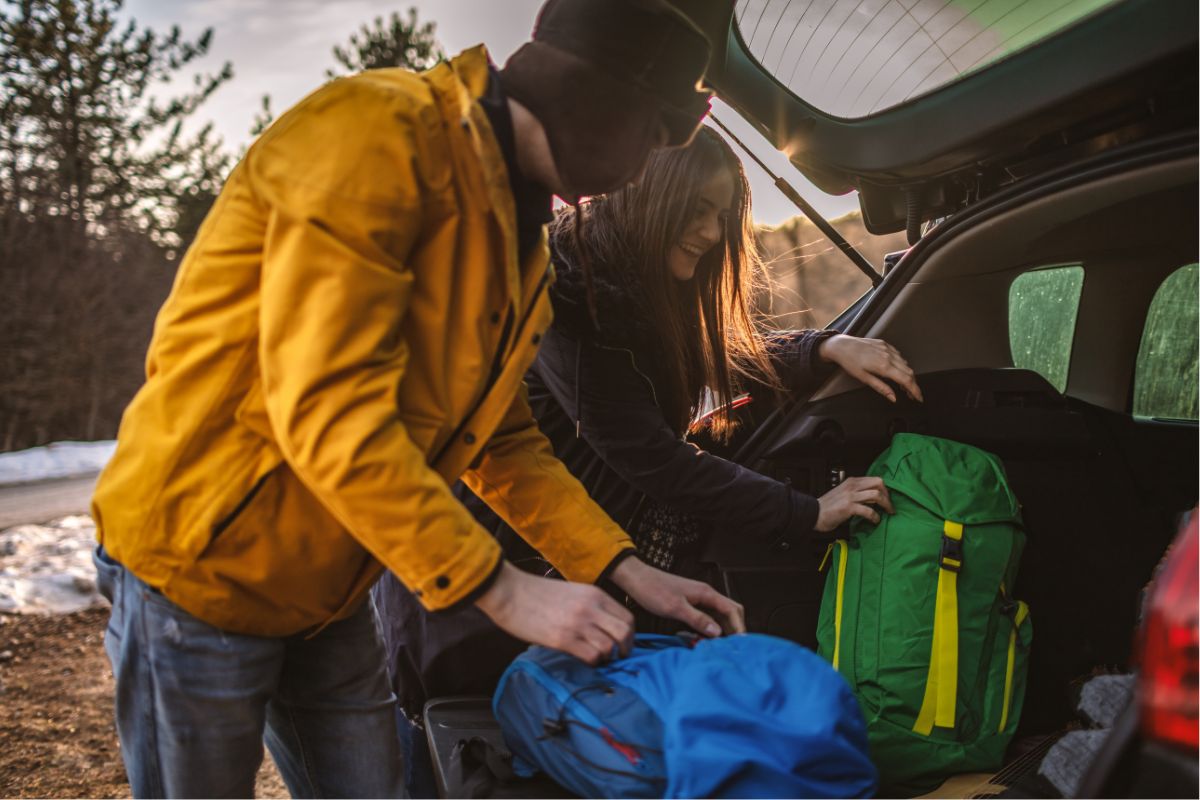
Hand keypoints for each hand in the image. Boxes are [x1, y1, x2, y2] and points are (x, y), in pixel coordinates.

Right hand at [475, 561, 634, 664]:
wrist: (509, 591)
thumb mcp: (571, 592)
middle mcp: (591, 608)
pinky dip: (592, 663)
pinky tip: (583, 660)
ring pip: (610, 647)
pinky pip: (591, 657)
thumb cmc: (535, 592)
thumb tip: (602, 627)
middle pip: (625, 633)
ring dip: (607, 658)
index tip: (623, 644)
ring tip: (597, 659)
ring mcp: (578, 623)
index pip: (628, 617)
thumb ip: (589, 606)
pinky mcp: (563, 639)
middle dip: (625, 649)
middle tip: (618, 657)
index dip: (630, 635)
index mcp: (595, 594)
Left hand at [610, 557, 745, 636]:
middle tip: (732, 647)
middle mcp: (705, 594)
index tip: (741, 643)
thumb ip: (697, 619)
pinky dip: (710, 627)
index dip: (739, 627)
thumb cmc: (653, 589)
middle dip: (734, 628)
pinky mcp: (690, 603)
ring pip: (719, 615)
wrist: (637, 579)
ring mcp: (698, 598)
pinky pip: (707, 616)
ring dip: (722, 629)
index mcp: (706, 593)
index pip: (732, 610)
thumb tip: (717, 632)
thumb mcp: (675, 608)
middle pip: (730, 611)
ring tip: (719, 646)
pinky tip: (705, 638)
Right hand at [816, 476, 894, 531]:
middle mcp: (852, 486)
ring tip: (887, 513)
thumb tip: (873, 499)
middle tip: (889, 506)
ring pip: (876, 495)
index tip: (887, 499)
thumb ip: (857, 493)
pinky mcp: (848, 507)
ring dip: (886, 505)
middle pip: (879, 483)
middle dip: (887, 495)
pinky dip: (875, 516)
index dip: (884, 490)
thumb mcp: (843, 494)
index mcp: (851, 481)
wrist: (813, 513)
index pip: (875, 479)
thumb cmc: (828, 506)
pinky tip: (875, 521)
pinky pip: (868, 510)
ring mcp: (850, 496)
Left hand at [818, 335, 922, 402]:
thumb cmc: (849, 362)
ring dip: (907, 375)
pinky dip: (901, 365)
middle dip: (913, 385)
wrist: (842, 346)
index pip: (906, 380)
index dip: (915, 390)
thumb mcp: (864, 378)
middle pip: (909, 372)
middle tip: (911, 395)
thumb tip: (893, 397)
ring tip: (902, 385)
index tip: (919, 398)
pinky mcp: (885, 344)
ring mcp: (888, 349)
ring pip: (905, 364)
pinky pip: (899, 356)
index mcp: (883, 366)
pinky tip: (896, 371)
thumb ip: (881, 388)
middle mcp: (888, 356)